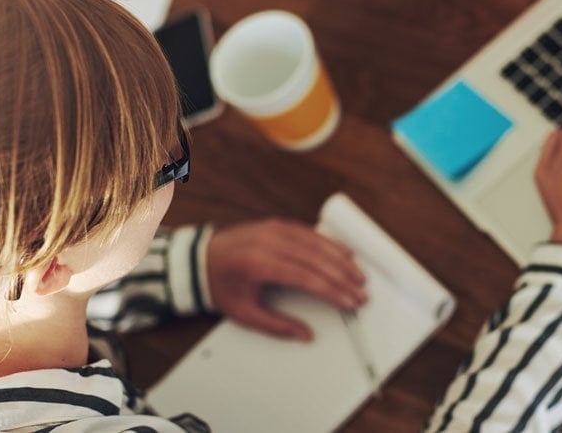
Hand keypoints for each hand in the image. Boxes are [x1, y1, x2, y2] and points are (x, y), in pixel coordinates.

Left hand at [206, 219, 366, 340]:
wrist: (199, 260)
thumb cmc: (221, 286)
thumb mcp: (244, 313)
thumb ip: (277, 325)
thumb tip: (306, 336)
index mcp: (259, 264)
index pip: (306, 277)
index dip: (332, 291)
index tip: (349, 302)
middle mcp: (269, 242)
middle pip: (316, 259)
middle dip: (343, 277)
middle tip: (361, 292)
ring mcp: (274, 229)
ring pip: (317, 243)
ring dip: (341, 260)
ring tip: (359, 276)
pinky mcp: (277, 224)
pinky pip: (309, 232)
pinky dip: (329, 243)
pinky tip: (344, 253)